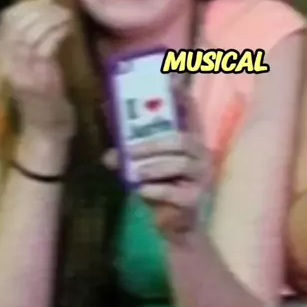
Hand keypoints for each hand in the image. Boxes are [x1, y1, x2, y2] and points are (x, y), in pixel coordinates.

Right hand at [0, 0, 73, 138]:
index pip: (5, 21)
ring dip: (51, 19)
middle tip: (59, 6)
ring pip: (31, 34)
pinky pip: (46, 47)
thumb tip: (41, 11)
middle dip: (40, 9)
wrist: (45, 130)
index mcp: (0, 56)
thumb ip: (28, 41)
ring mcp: (21, 72)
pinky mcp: (39, 80)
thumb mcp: (28, 64)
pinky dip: (57, 33)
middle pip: (18, 24)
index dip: (25, 5)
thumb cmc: (42, 95)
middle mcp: (6, 63)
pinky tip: (68, 30)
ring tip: (66, 16)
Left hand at [104, 79, 210, 239]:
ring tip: (133, 171)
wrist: (174, 226)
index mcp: (190, 139)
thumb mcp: (143, 164)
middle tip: (129, 149)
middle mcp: (201, 153)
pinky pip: (175, 192)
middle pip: (181, 139)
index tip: (169, 80)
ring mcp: (201, 176)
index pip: (190, 111)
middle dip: (153, 143)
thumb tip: (106, 138)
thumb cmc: (160, 186)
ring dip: (153, 166)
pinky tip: (140, 191)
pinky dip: (155, 191)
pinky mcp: (195, 199)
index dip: (181, 95)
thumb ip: (128, 149)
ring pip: (179, 163)